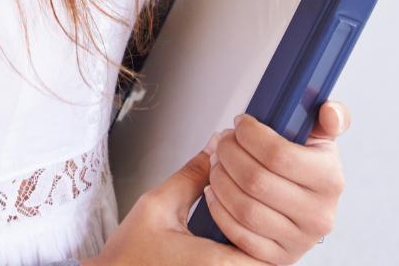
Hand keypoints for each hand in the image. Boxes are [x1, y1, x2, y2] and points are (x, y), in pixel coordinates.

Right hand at [89, 138, 253, 265]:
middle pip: (269, 256)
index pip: (270, 246)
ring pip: (255, 263)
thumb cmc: (128, 257)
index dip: (269, 214)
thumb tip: (216, 145)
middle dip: (265, 225)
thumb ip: (193, 174)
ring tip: (240, 213)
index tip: (259, 190)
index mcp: (216, 264)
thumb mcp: (158, 204)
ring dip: (253, 239)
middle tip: (254, 198)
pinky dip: (238, 251)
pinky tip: (224, 232)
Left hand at [203, 101, 349, 263]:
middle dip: (230, 155)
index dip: (250, 135)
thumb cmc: (306, 162)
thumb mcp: (321, 136)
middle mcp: (318, 214)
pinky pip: (240, 236)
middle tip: (222, 142)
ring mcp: (299, 240)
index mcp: (330, 179)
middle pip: (256, 180)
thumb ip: (330, 117)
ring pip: (246, 209)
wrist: (307, 203)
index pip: (278, 154)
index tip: (239, 123)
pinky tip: (214, 191)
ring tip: (217, 163)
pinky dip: (220, 210)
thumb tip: (329, 112)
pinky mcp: (279, 257)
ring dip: (221, 181)